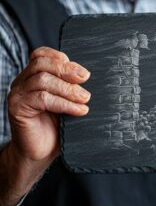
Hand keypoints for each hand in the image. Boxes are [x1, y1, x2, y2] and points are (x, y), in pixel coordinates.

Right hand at [7, 46, 90, 164]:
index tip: (82, 71)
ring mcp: (18, 94)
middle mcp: (22, 82)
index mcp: (33, 75)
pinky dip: (64, 103)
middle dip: (67, 70)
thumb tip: (88, 75)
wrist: (40, 151)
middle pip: (42, 64)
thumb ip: (71, 85)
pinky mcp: (17, 108)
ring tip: (85, 99)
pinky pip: (42, 99)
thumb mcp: (66, 100)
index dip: (60, 57)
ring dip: (68, 89)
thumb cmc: (56, 125)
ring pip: (43, 80)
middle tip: (85, 78)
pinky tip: (79, 110)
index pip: (41, 55)